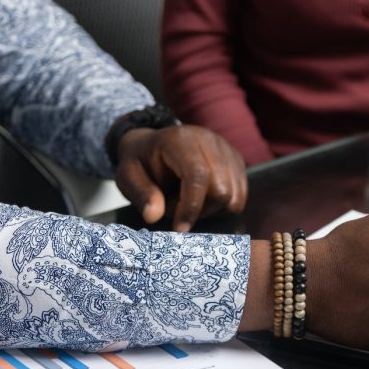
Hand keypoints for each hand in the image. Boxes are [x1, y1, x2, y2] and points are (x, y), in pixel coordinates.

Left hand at [115, 125, 247, 231]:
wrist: (155, 146)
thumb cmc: (142, 163)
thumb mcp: (128, 176)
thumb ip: (140, 194)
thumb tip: (154, 216)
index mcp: (181, 140)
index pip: (198, 175)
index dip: (192, 206)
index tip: (179, 228)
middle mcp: (210, 141)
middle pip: (222, 190)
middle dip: (200, 210)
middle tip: (177, 207)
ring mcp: (228, 150)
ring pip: (234, 197)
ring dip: (212, 210)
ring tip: (190, 202)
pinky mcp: (238, 162)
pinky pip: (240, 196)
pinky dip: (222, 207)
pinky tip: (204, 200)